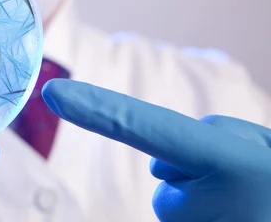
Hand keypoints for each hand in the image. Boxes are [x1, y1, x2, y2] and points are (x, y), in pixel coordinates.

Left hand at [42, 79, 270, 221]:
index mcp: (227, 163)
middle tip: (250, 180)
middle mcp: (207, 201)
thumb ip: (211, 143)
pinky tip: (238, 214)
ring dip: (205, 198)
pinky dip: (208, 217)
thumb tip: (162, 166)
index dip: (97, 110)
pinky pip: (188, 221)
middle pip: (166, 171)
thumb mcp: (262, 148)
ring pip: (176, 202)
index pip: (144, 128)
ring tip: (250, 202)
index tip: (53, 93)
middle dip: (193, 170)